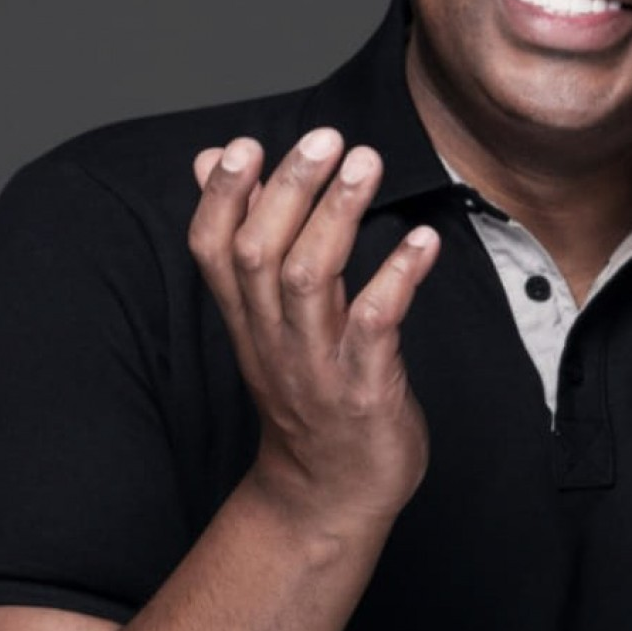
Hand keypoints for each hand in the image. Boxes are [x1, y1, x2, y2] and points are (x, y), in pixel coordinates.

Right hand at [189, 128, 440, 531]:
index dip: (221, 197)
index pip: (211, 249)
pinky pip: (373, 326)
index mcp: (245, 317)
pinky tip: (422, 240)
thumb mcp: (264, 319)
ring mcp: (315, 364)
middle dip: (288, 190)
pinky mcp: (363, 389)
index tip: (240, 145)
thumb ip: (244, 238)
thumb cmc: (308, 391)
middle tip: (324, 137)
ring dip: (336, 218)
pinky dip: (396, 278)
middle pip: (259, 254)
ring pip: (309, 281)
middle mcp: (271, 336)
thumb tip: (209, 160)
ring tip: (365, 163)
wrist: (330, 493)